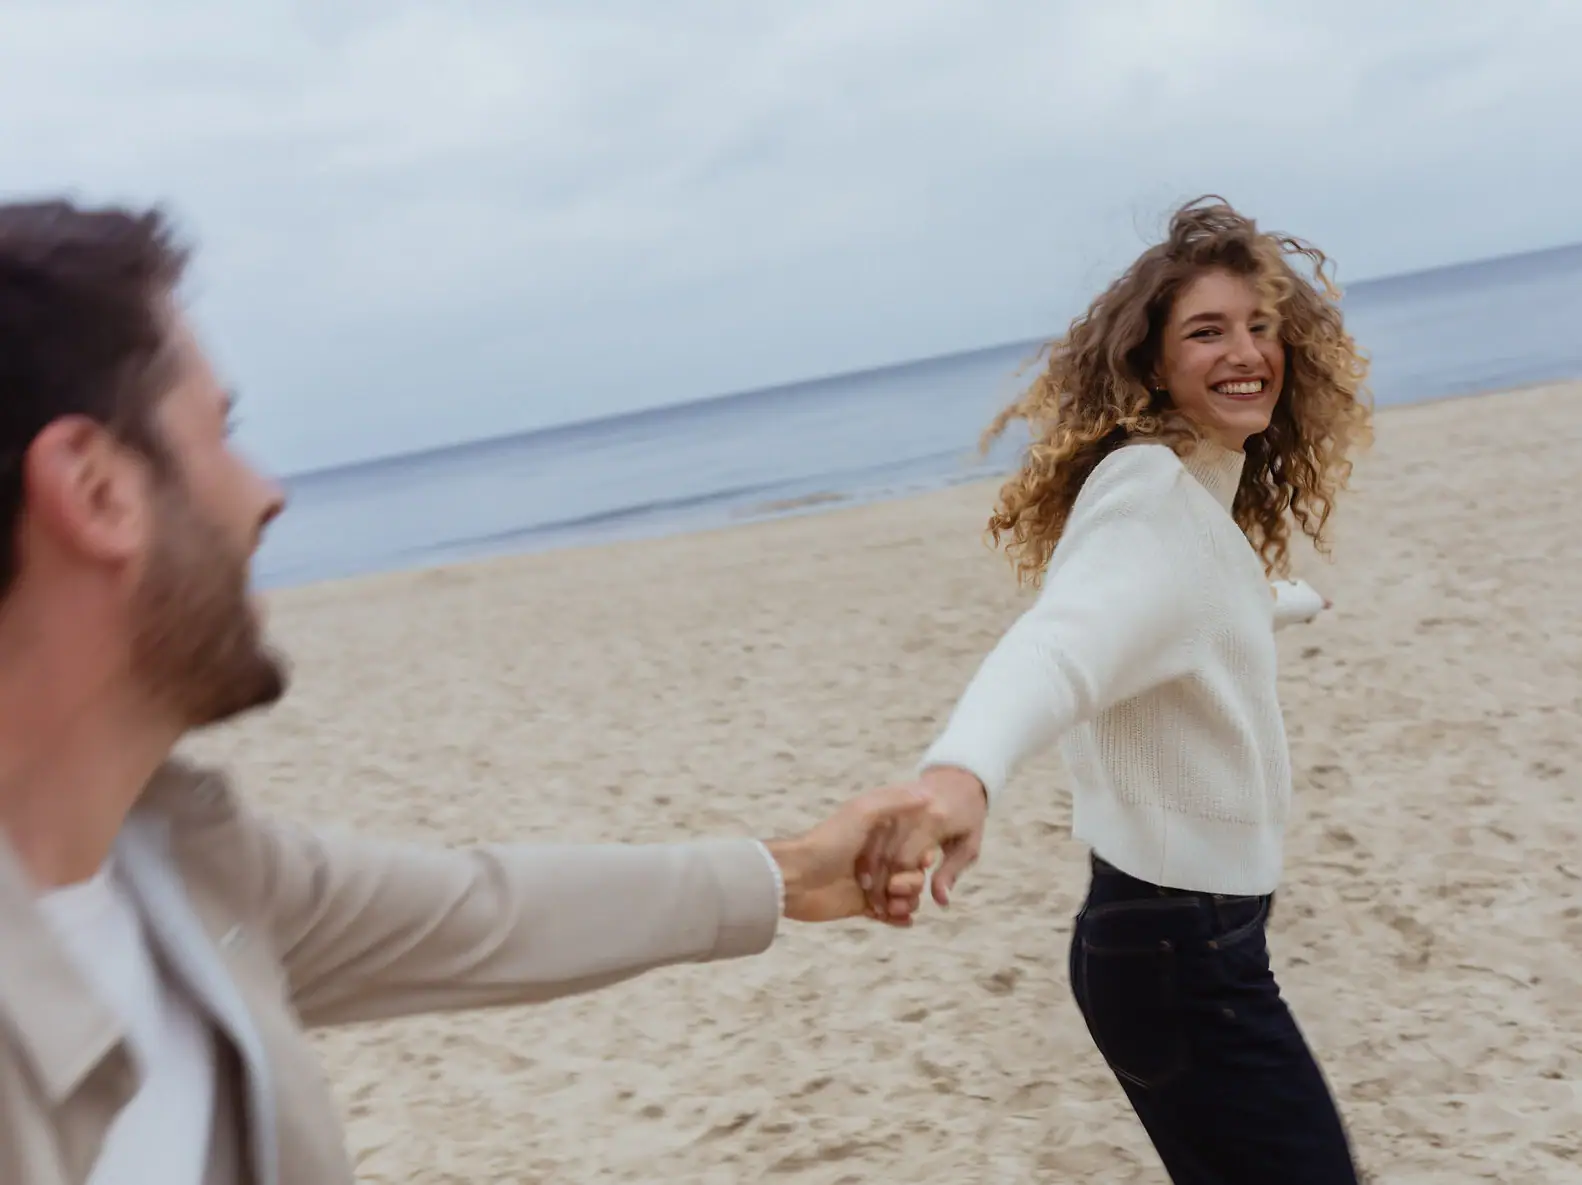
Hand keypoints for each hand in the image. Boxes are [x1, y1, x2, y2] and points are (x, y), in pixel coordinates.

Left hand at [765, 784, 933, 925]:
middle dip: (912, 882)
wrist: (794, 878)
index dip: (923, 854)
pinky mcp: (862, 905)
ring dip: (907, 902)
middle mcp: (877, 856)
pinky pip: (890, 914)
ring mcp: (870, 882)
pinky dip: (899, 918)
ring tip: (894, 906)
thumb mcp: (862, 812)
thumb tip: (928, 793)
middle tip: (896, 887)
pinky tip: (900, 918)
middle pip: (912, 872)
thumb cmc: (827, 841)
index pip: (914, 844)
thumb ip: (895, 803)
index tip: (924, 861)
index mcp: (879, 833)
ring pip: (904, 894)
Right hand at [858, 765, 987, 913]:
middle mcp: (912, 809)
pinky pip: (871, 829)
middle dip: (879, 882)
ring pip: (874, 841)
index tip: (893, 903)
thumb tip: (940, 901)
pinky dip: (866, 851)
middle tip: (876, 905)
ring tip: (866, 891)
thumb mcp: (968, 845)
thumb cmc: (969, 816)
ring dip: (868, 868)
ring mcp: (896, 802)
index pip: (906, 858)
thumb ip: (950, 872)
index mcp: (934, 820)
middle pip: (886, 851)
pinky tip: (865, 870)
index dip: (897, 884)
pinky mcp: (886, 800)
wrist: (959, 777)